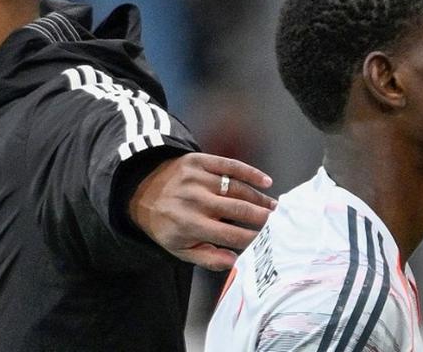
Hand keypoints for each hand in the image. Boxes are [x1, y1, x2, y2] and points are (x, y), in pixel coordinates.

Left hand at [129, 152, 275, 270]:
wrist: (142, 191)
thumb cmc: (165, 224)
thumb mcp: (180, 248)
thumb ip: (207, 258)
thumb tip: (235, 261)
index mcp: (191, 224)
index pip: (232, 234)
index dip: (254, 238)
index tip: (270, 241)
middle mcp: (196, 200)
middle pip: (240, 209)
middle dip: (263, 217)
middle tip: (280, 223)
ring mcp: (198, 178)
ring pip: (238, 188)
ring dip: (260, 198)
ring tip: (274, 207)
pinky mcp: (199, 161)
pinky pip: (230, 165)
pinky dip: (250, 172)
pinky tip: (265, 181)